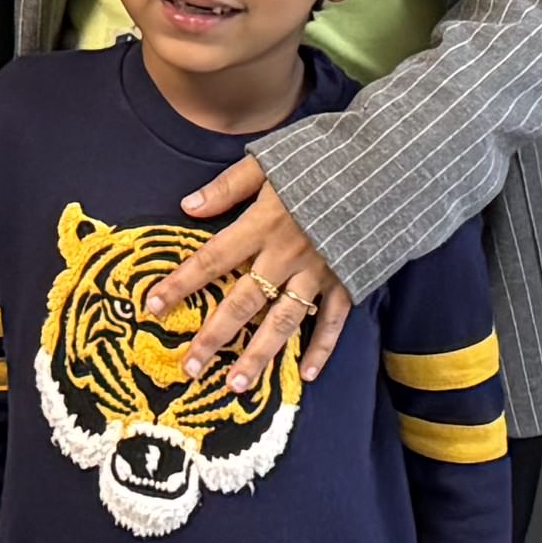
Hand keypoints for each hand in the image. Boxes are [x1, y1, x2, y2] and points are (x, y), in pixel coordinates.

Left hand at [168, 157, 356, 399]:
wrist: (388, 165)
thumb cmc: (325, 156)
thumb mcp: (271, 160)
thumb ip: (229, 186)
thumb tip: (187, 207)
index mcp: (263, 224)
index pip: (212, 259)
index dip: (181, 283)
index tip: (152, 307)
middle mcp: (287, 255)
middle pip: (243, 302)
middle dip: (214, 337)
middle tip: (190, 368)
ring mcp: (319, 272)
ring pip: (283, 322)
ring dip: (258, 356)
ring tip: (235, 386)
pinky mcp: (349, 280)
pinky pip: (333, 321)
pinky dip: (321, 349)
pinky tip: (305, 374)